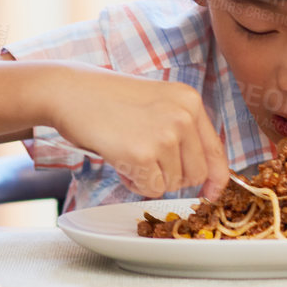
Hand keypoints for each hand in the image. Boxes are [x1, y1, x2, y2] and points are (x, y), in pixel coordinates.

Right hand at [48, 65, 229, 197]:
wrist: (70, 92)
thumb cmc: (107, 100)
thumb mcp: (157, 102)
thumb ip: (181, 128)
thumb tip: (202, 173)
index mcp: (190, 101)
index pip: (216, 151)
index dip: (216, 179)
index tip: (211, 194)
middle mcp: (184, 116)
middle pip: (196, 174)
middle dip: (173, 177)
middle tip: (146, 162)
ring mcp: (165, 135)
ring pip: (173, 184)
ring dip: (150, 178)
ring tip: (127, 154)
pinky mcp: (143, 154)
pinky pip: (151, 189)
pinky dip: (135, 183)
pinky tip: (120, 161)